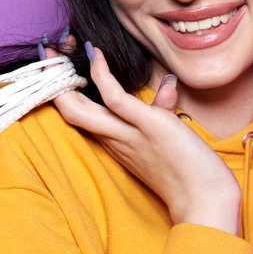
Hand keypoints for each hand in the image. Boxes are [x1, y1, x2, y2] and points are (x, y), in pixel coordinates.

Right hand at [53, 45, 241, 231]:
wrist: (206, 202)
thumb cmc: (191, 174)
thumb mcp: (169, 136)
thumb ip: (162, 109)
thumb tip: (167, 86)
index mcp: (116, 143)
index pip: (80, 115)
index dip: (64, 91)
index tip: (58, 66)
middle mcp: (114, 140)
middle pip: (69, 110)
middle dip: (51, 81)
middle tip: (46, 52)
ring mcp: (128, 135)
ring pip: (77, 109)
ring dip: (60, 79)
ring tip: (52, 50)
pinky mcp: (147, 126)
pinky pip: (115, 99)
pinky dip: (102, 76)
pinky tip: (95, 55)